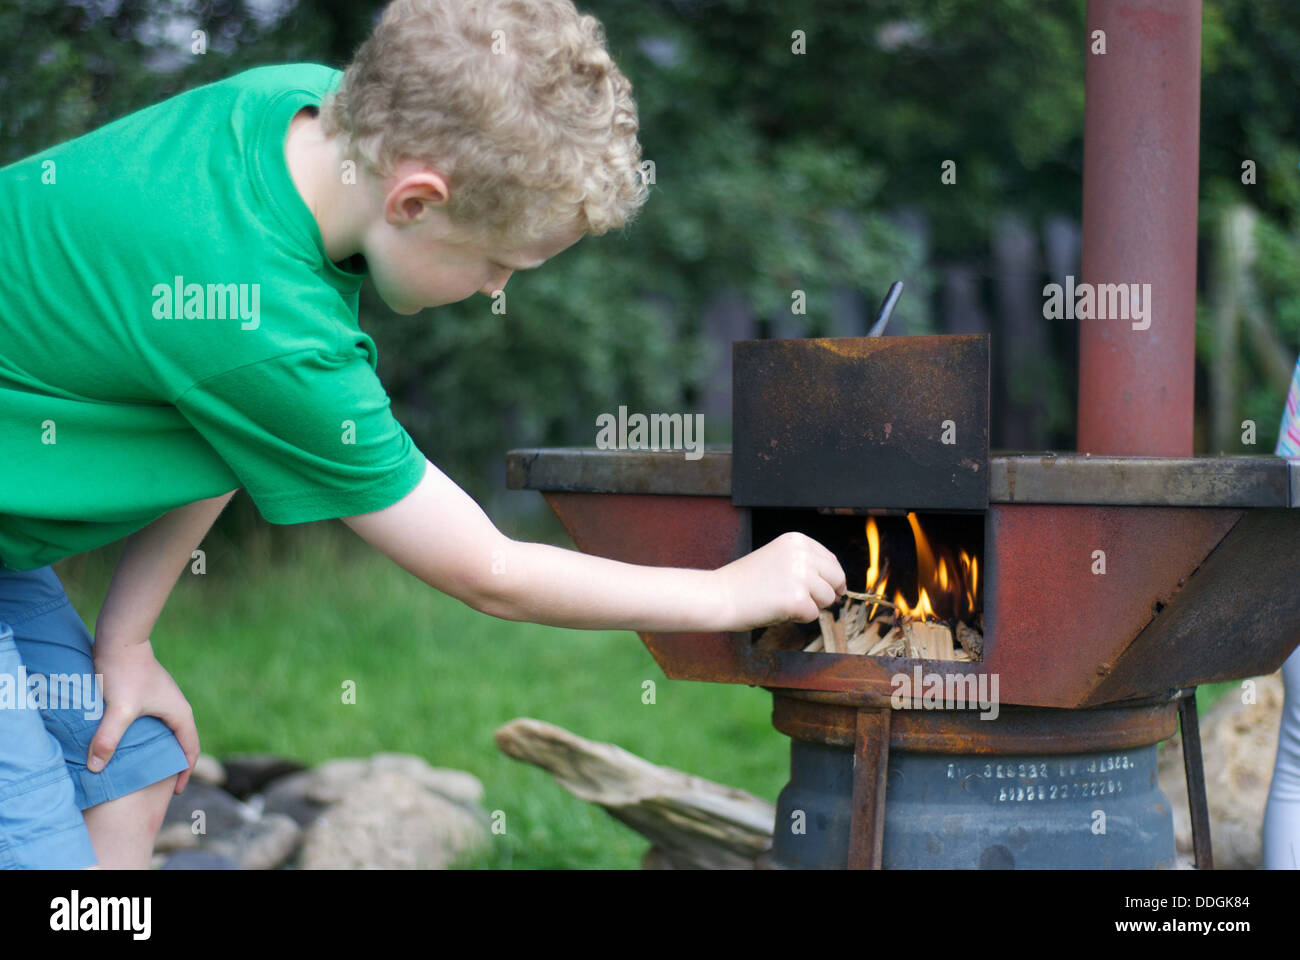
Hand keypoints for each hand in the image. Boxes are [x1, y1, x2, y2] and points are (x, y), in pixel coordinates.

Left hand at [89, 639, 198, 794]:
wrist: (121, 641)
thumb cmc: (125, 673)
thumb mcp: (117, 709)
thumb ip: (108, 738)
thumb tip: (96, 767)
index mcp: (179, 713)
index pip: (190, 748)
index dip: (185, 772)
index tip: (176, 792)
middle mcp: (176, 706)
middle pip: (182, 741)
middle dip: (175, 763)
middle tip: (162, 785)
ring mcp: (164, 699)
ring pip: (168, 731)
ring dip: (162, 749)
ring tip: (148, 767)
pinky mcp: (150, 694)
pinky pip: (156, 723)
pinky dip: (150, 737)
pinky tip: (132, 744)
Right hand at [714, 532, 846, 630]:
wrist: (720, 595)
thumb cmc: (746, 581)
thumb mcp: (778, 558)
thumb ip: (806, 563)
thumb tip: (841, 587)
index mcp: (797, 540)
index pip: (832, 561)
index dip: (828, 579)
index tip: (815, 588)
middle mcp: (802, 554)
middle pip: (836, 579)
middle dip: (824, 593)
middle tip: (800, 599)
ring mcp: (801, 576)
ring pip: (828, 599)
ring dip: (810, 606)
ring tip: (782, 601)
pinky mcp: (798, 600)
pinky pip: (813, 615)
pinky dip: (798, 618)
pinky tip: (777, 609)